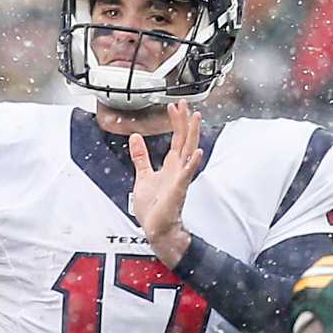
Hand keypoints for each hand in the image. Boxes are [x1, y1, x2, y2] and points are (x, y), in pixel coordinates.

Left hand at [129, 102, 202, 269]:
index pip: (176, 138)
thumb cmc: (154, 208)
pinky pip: (187, 174)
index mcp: (170, 165)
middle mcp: (178, 169)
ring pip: (188, 152)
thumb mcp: (143, 176)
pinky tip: (196, 152)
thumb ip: (141, 157)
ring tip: (195, 118)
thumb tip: (135, 138)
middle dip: (184, 121)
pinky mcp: (178, 190)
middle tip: (184, 104)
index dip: (176, 122)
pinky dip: (192, 163)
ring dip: (192, 135)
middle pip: (184, 140)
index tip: (174, 107)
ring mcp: (180, 179)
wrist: (156, 229)